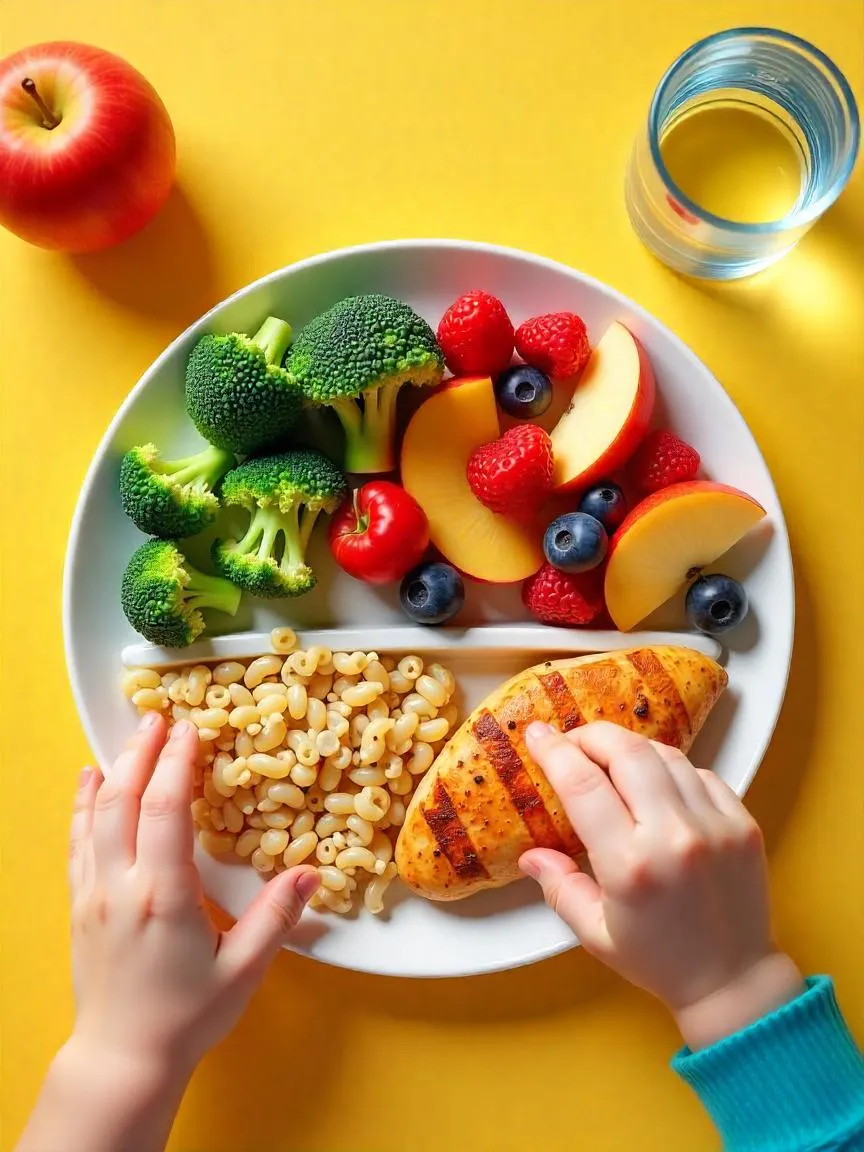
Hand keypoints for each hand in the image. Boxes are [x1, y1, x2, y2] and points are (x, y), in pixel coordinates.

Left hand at [68, 712, 319, 1072]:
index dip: (178, 763)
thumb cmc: (185, 1017)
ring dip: (114, 768)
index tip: (192, 729)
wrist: (122, 1058)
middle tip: (161, 716)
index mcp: (163, 895)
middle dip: (143, 751)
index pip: (165, 810)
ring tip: (132, 734)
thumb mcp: (243, 971)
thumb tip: (312, 874)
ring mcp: (93, 893)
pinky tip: (87, 780)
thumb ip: (276, 919)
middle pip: (124, 799)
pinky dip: (81, 804)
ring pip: (95, 814)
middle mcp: (120, 885)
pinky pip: (77, 841)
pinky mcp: (80, 905)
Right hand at [520, 721, 802, 1049]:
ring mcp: (714, 825)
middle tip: (572, 741)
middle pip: (626, 752)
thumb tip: (530, 854)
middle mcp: (673, 836)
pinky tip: (656, 783)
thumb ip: (559, 887)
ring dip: (631, 748)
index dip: (554, 751)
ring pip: (665, 755)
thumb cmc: (658, 962)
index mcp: (630, 865)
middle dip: (591, 736)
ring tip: (610, 758)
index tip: (536, 734)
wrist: (735, 981)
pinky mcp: (743, 823)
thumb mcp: (595, 933)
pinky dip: (671, 769)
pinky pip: (701, 773)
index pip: (582, 785)